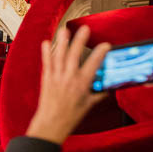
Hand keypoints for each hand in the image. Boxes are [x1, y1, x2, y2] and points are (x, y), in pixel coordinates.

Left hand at [25, 25, 110, 144]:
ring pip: (59, 55)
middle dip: (80, 40)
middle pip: (74, 55)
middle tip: (85, 29)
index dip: (100, 53)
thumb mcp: (88, 104)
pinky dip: (46, 52)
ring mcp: (56, 77)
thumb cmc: (71, 116)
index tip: (105, 45)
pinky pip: (46, 62)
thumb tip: (106, 87)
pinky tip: (46, 42)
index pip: (93, 65)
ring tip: (65, 30)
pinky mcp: (46, 78)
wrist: (52, 123)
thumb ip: (98, 94)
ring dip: (62, 42)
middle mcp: (69, 78)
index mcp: (82, 85)